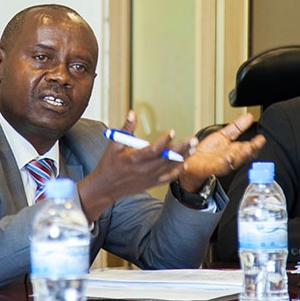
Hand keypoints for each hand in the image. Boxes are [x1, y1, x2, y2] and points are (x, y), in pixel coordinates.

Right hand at [77, 110, 191, 220]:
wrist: (106, 187)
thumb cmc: (109, 164)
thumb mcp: (114, 144)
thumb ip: (126, 129)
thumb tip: (132, 114)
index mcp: (134, 159)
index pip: (153, 150)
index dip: (164, 141)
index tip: (172, 132)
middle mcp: (144, 169)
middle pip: (166, 158)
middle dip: (181, 148)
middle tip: (193, 140)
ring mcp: (149, 177)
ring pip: (170, 166)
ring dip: (183, 157)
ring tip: (193, 148)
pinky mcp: (151, 183)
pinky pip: (168, 177)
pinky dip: (177, 171)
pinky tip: (184, 163)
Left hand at [177, 113, 265, 191]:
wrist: (191, 163)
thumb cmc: (208, 152)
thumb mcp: (223, 135)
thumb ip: (236, 127)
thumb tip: (249, 117)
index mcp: (234, 150)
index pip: (248, 149)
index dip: (255, 145)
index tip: (261, 138)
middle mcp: (229, 158)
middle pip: (242, 156)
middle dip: (249, 151)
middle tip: (255, 144)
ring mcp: (220, 164)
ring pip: (232, 161)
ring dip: (239, 156)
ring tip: (245, 149)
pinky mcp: (209, 168)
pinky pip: (217, 167)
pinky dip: (223, 163)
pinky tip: (226, 158)